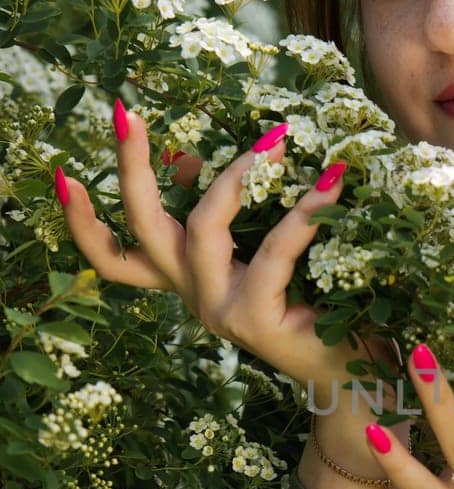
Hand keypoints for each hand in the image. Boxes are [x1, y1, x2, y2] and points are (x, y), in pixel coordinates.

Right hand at [56, 106, 412, 467]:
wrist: (354, 375)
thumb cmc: (320, 303)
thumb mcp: (268, 251)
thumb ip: (231, 214)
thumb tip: (190, 159)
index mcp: (188, 280)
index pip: (115, 256)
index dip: (84, 220)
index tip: (63, 174)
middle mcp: (193, 295)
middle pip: (141, 229)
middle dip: (129, 167)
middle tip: (125, 113)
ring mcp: (219, 309)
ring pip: (202, 228)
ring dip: (236, 176)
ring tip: (276, 140)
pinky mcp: (255, 319)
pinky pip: (273, 253)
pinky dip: (302, 215)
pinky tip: (330, 185)